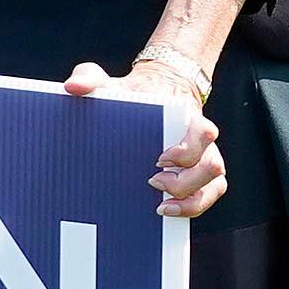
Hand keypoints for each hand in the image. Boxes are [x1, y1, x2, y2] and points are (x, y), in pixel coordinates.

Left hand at [71, 55, 227, 216]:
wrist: (157, 97)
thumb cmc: (134, 93)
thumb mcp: (109, 82)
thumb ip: (90, 78)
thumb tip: (72, 88)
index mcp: (187, 118)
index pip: (204, 133)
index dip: (188, 150)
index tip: (159, 159)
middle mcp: (201, 140)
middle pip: (212, 165)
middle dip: (184, 182)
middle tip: (153, 182)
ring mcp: (203, 159)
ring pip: (215, 184)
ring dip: (191, 199)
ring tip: (161, 205)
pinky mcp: (200, 175)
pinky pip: (211, 195)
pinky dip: (194, 207)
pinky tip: (167, 211)